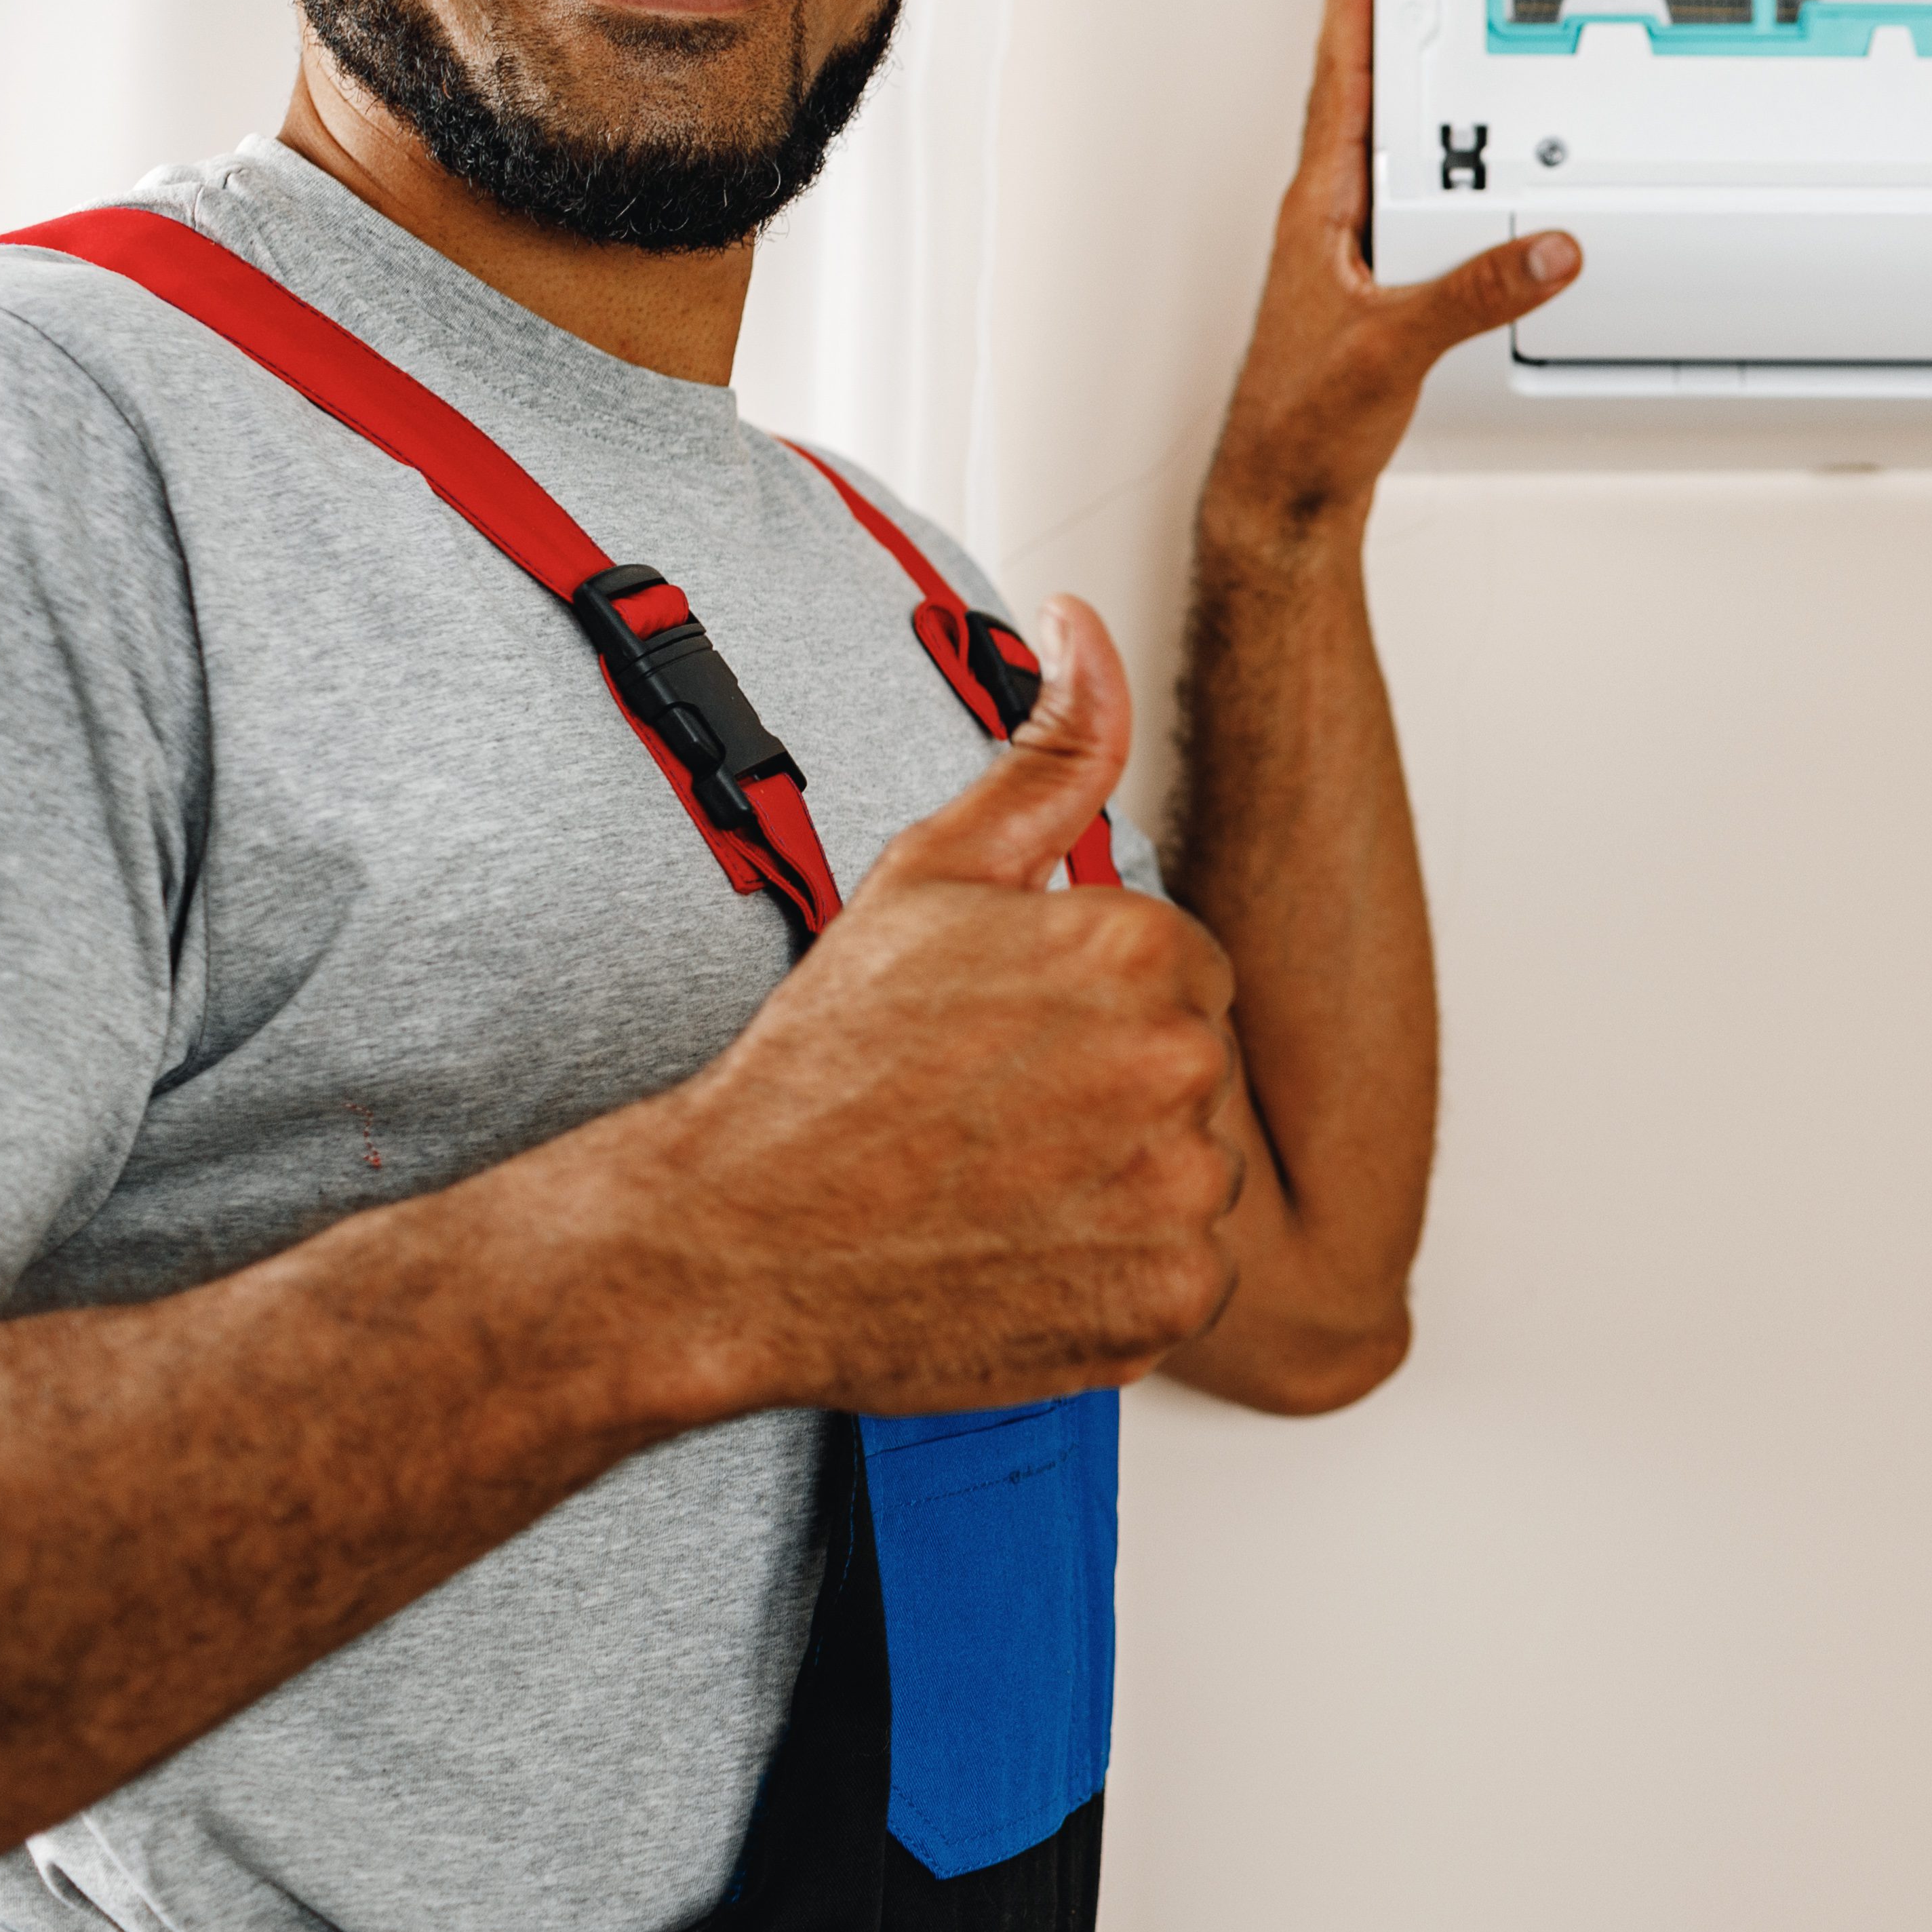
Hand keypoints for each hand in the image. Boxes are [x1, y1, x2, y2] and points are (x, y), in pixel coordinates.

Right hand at [625, 597, 1253, 1416]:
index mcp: (1139, 945)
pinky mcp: (1169, 1299)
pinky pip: (1187, 1274)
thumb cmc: (824, 1064)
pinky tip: (1027, 1253)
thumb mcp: (931, 873)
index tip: (1013, 1043)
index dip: (1094, 1006)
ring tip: (1004, 1187)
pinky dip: (1121, 1273)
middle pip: (1197, 1067)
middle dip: (1116, 1087)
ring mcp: (1178, 1188)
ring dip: (1123, 1182)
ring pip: (1194, 1171)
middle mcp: (1178, 1062)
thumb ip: (1045, 752)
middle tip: (997, 1118)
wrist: (735, 1237)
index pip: (1184, 971)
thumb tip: (1085, 631)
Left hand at [1204, 0, 1577, 542]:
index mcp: (1318, 206)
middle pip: (1353, 82)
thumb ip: (1478, 293)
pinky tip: (1442, 153)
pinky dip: (1417, 148)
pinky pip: (1392, 186)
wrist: (1281, 488)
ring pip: (1371, 134)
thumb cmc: (1303, 421)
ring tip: (1417, 13)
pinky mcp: (1359, 278)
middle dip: (1372, 3)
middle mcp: (1322, 214)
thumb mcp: (1399, 346)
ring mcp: (1338, 244)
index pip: (1340, 71)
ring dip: (1393, 71)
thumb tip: (1547, 248)